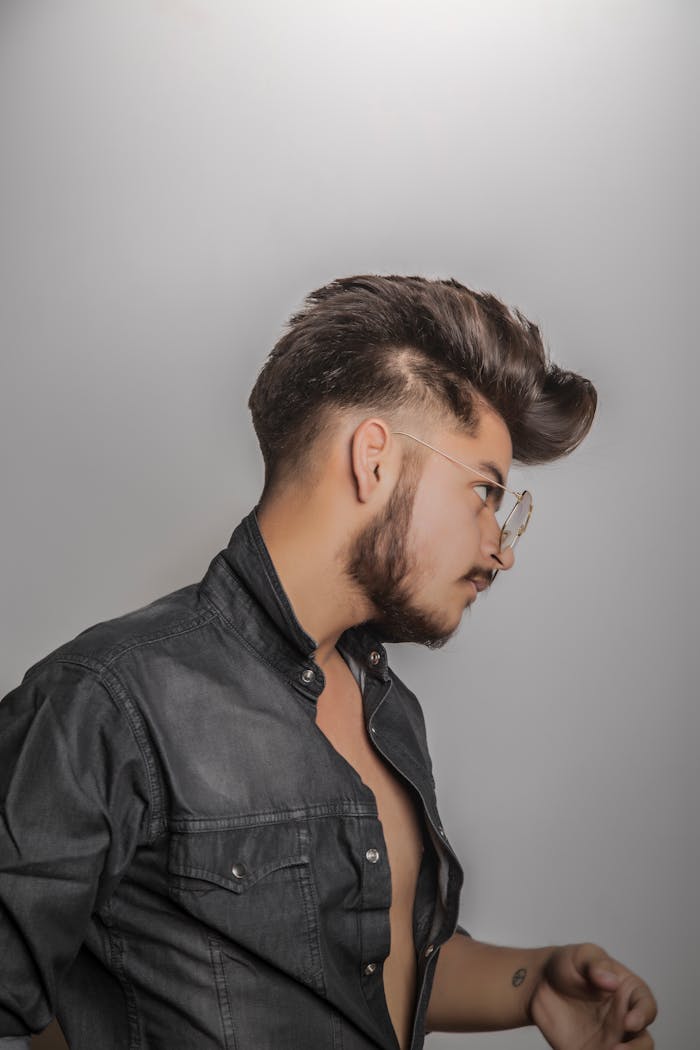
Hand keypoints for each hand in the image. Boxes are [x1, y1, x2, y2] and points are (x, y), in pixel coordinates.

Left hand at [529, 942, 656, 1049]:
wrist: (542, 982)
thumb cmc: (569, 965)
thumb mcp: (582, 955)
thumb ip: (597, 964)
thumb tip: (611, 982)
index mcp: (628, 993)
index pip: (646, 1007)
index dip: (642, 1017)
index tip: (628, 1022)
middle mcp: (623, 1020)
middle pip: (643, 1041)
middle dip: (637, 1049)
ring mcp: (610, 1039)